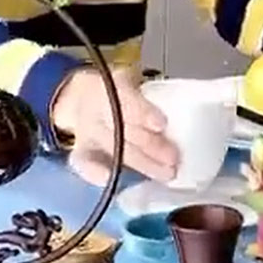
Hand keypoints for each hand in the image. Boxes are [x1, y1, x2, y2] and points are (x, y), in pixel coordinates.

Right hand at [50, 67, 177, 186]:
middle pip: (124, 130)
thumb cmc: (116, 94)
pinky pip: (84, 163)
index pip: (127, 100)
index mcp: (110, 87)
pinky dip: (95, 173)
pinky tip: (112, 181)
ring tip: (164, 173)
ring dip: (141, 163)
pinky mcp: (81, 150)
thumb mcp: (129, 82)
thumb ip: (148, 97)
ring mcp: (87, 132)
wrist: (77, 97)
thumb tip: (185, 112)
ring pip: (114, 148)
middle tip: (174, 158)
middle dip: (151, 146)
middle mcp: (96, 110)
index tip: (162, 125)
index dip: (143, 112)